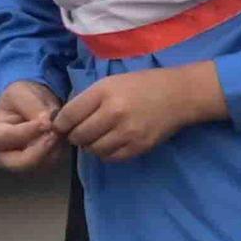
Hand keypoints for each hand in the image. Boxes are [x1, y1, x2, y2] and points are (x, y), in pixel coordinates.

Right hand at [0, 80, 63, 172]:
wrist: (31, 105)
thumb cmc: (19, 99)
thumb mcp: (20, 93)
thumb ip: (31, 106)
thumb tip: (47, 122)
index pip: (9, 137)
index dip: (29, 130)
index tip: (46, 122)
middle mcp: (4, 156)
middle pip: (22, 163)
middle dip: (41, 150)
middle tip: (55, 134)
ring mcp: (23, 164)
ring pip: (42, 164)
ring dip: (55, 147)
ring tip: (60, 129)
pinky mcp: (40, 165)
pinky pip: (54, 161)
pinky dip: (61, 148)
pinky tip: (62, 134)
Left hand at [53, 63, 226, 160]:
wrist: (179, 95)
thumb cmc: (142, 85)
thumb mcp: (111, 83)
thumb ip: (88, 100)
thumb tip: (64, 121)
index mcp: (104, 93)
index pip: (68, 116)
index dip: (61, 124)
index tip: (62, 126)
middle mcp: (114, 113)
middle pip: (79, 135)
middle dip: (75, 136)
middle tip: (80, 132)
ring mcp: (128, 132)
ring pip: (93, 149)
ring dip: (90, 146)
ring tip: (97, 138)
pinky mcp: (139, 146)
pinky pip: (111, 157)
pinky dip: (106, 153)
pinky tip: (110, 143)